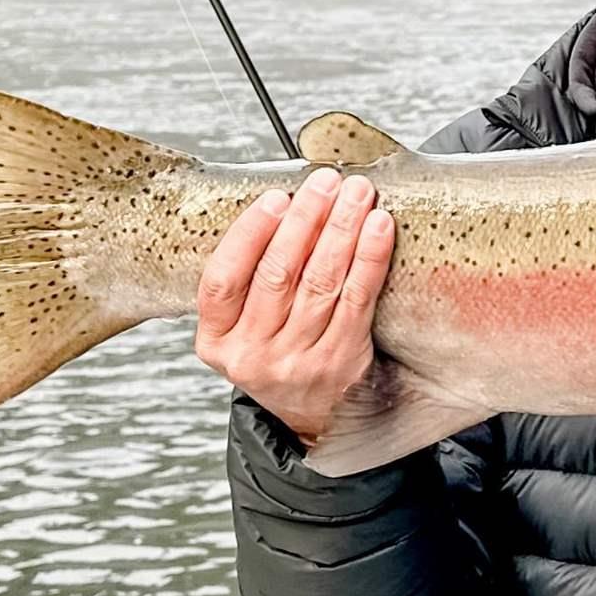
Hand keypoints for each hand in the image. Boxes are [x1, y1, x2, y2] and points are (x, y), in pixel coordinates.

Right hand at [194, 168, 396, 442]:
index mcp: (217, 341)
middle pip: (278, 275)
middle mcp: (252, 355)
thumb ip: (248, 280)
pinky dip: (370, 257)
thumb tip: (285, 200)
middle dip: (306, 219)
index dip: (249, 234)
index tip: (276, 197)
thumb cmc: (276, 350)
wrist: (313, 414)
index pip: (222, 280)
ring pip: (321, 282)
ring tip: (356, 193)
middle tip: (326, 181)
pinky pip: (358, 298)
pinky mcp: (340, 361)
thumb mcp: (241, 328)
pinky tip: (378, 226)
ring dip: (341, 229)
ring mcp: (297, 362)